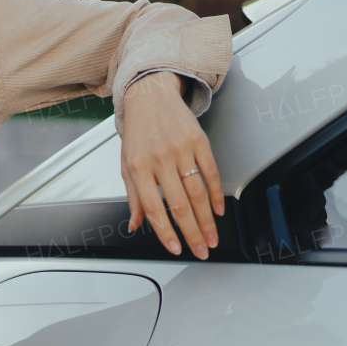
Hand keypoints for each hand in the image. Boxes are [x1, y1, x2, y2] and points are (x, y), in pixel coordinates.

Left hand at [120, 71, 223, 259]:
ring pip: (198, 193)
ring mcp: (180, 149)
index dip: (166, 232)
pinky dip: (216, 194)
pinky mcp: (198, 140)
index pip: (154, 208)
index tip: (176, 248)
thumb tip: (135, 224)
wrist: (150, 96)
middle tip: (202, 250)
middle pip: (180, 205)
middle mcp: (159, 159)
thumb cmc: (137, 132)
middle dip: (193, 233)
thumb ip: (133, 196)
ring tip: (212, 237)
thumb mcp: (126, 163)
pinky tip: (219, 210)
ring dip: (207, 220)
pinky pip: (211, 172)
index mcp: (138, 167)